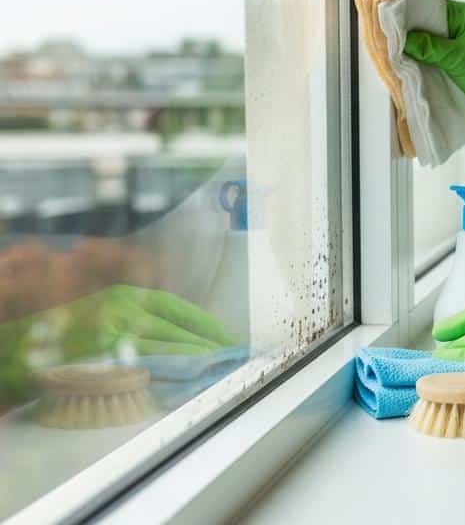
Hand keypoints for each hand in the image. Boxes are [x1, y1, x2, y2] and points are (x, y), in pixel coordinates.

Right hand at [1, 284, 237, 403]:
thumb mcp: (98, 311)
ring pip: (173, 348)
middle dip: (210, 344)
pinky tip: (191, 380)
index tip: (227, 337)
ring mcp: (116, 333)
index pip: (179, 307)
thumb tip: (176, 335)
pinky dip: (176, 373)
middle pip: (182, 329)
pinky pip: (153, 367)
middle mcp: (124, 309)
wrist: (15, 348)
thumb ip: (133, 318)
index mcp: (123, 294)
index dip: (207, 324)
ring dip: (200, 360)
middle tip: (232, 358)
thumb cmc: (57, 332)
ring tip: (220, 371)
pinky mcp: (109, 359)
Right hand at [403, 0, 464, 174]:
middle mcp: (458, 21)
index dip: (408, 12)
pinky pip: (430, 47)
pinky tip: (406, 56)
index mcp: (462, 14)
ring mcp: (455, 36)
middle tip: (386, 34)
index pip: (428, 5)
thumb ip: (427, 46)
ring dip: (413, 42)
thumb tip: (400, 39)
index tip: (388, 18)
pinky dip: (420, 52)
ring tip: (393, 45)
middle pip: (425, 20)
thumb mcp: (453, 57)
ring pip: (426, 35)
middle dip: (408, 28)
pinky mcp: (452, 52)